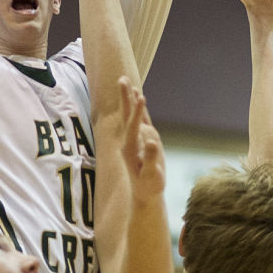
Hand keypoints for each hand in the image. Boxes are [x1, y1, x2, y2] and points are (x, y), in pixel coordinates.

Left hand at [120, 77, 165, 203]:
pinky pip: (140, 120)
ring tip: (127, 82)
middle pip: (127, 116)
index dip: (137, 111)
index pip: (133, 125)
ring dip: (130, 99)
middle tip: (121, 79)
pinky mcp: (142, 140)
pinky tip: (138, 98)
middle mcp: (131, 141)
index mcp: (131, 148)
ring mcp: (136, 139)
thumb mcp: (151, 175)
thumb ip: (151, 158)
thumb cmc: (149, 186)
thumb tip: (151, 141)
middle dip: (125, 98)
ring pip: (132, 115)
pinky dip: (139, 108)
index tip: (141, 96)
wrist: (145, 193)